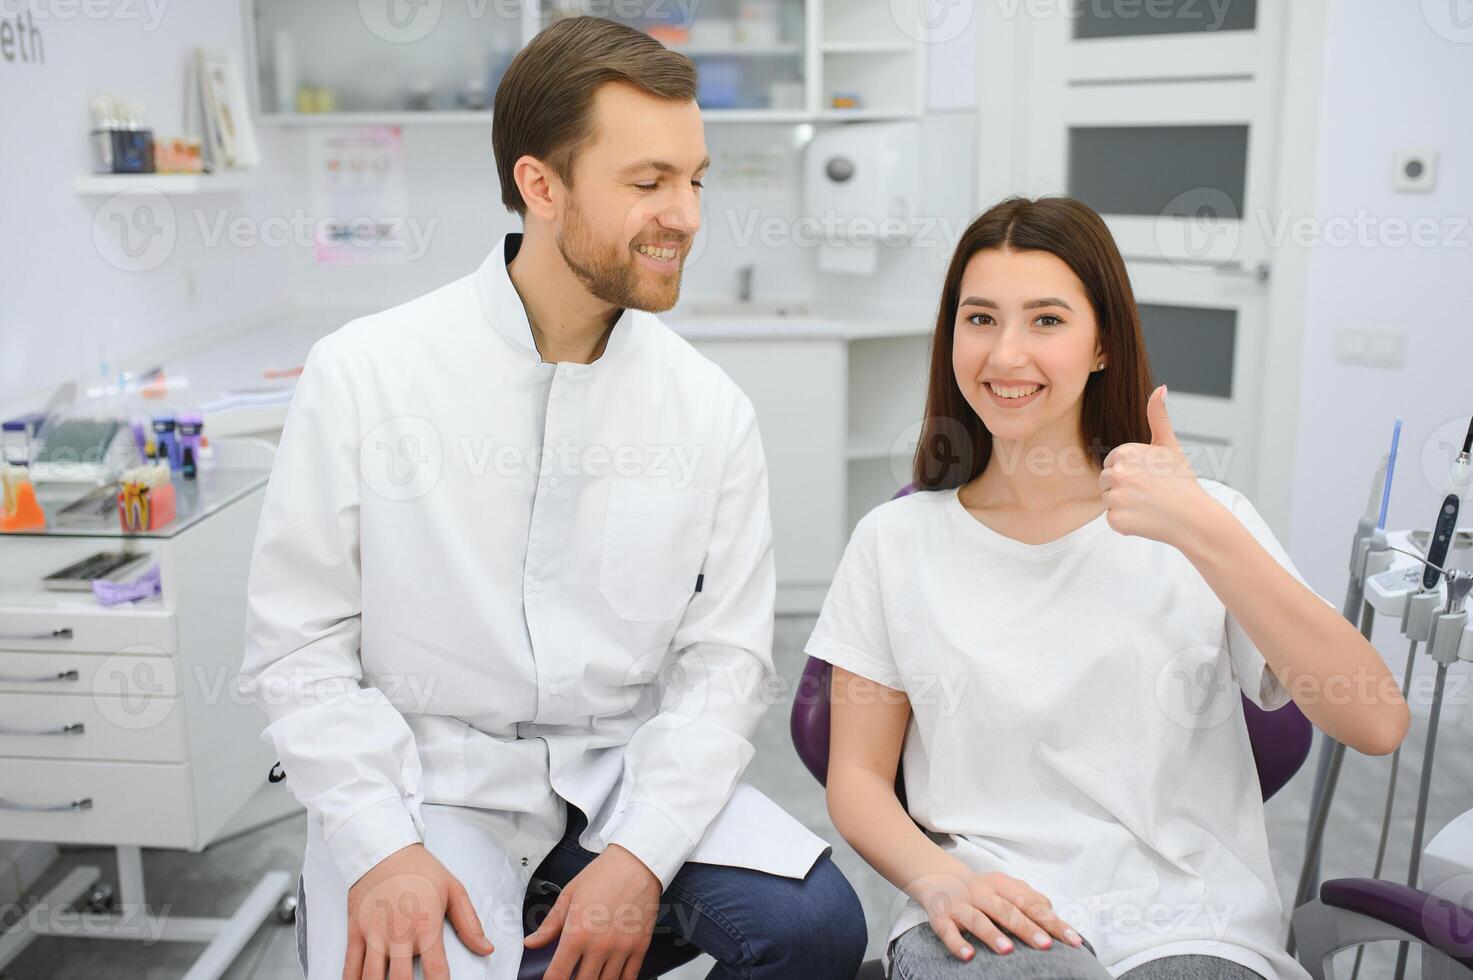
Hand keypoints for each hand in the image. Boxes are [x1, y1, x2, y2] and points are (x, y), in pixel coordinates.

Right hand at [342, 842, 492, 979]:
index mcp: (427, 926)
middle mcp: (399, 934)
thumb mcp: (454, 890)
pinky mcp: (355, 931)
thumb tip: (486, 949)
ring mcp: (374, 934)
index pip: (436, 971)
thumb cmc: (421, 870)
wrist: (384, 849)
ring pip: (372, 978)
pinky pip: (350, 966)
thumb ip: (470, 924)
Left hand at [525, 844, 661, 979]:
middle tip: (571, 975)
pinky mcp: (640, 947)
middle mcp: (599, 946)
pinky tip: (611, 976)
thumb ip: (549, 925)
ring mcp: (622, 949)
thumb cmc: (602, 875)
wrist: (636, 863)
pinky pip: (629, 978)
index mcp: (577, 933)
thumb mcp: (569, 896)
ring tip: (590, 974)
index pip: (558, 975)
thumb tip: (531, 943)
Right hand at [912, 870, 1082, 960]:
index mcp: (1001, 884)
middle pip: (1006, 910)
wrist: (937, 877)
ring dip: (992, 934)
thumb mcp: (1004, 888)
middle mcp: (981, 891)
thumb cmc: (981, 890)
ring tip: (1008, 950)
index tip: (1071, 939)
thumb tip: (1052, 915)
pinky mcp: (940, 916)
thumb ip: (1029, 898)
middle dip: (1026, 927)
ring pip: (977, 918)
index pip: (1030, 903)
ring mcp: (960, 904)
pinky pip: (947, 930)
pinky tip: (968, 955)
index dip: (1051, 921)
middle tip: (1045, 945)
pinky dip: (956, 943)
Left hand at [1099, 385, 1214, 548]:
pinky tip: (1145, 519)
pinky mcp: (1116, 520)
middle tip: (1150, 492)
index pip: (1111, 464)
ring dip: (1124, 505)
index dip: (1130, 472)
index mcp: (1125, 452)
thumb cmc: (1181, 481)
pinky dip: (1126, 522)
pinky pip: (1112, 519)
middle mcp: (1117, 473)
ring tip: (1148, 505)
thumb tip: (1160, 388)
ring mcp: (1115, 497)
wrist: (1194, 518)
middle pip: (1106, 481)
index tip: (1150, 477)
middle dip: (1125, 488)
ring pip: (1108, 500)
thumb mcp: (1170, 445)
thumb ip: (1158, 416)